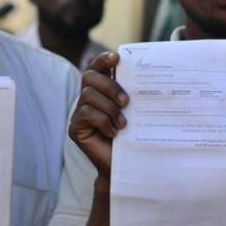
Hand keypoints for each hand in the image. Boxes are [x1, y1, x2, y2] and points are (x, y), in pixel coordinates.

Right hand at [68, 52, 127, 175]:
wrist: (125, 167)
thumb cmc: (134, 139)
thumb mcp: (137, 113)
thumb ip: (135, 96)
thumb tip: (149, 76)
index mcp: (102, 92)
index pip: (97, 68)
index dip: (103, 60)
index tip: (117, 58)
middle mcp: (88, 100)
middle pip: (89, 77)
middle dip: (109, 85)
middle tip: (126, 102)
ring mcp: (79, 114)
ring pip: (88, 95)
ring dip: (109, 107)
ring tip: (123, 123)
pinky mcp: (75, 129)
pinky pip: (86, 114)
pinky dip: (103, 121)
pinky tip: (114, 133)